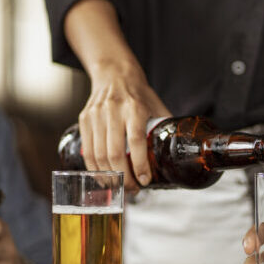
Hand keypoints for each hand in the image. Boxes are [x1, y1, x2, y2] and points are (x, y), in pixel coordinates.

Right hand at [79, 65, 170, 189]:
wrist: (113, 73)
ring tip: (120, 186)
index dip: (140, 164)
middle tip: (133, 189)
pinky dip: (95, 169)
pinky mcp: (85, 120)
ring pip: (99, 155)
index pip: (136, 140)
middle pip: (115, 153)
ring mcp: (96, 115)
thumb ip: (165, 127)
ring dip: (109, 176)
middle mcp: (114, 110)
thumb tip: (178, 151)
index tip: (145, 180)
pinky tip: (104, 177)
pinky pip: (87, 150)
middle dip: (124, 177)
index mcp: (135, 107)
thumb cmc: (138, 92)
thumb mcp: (156, 105)